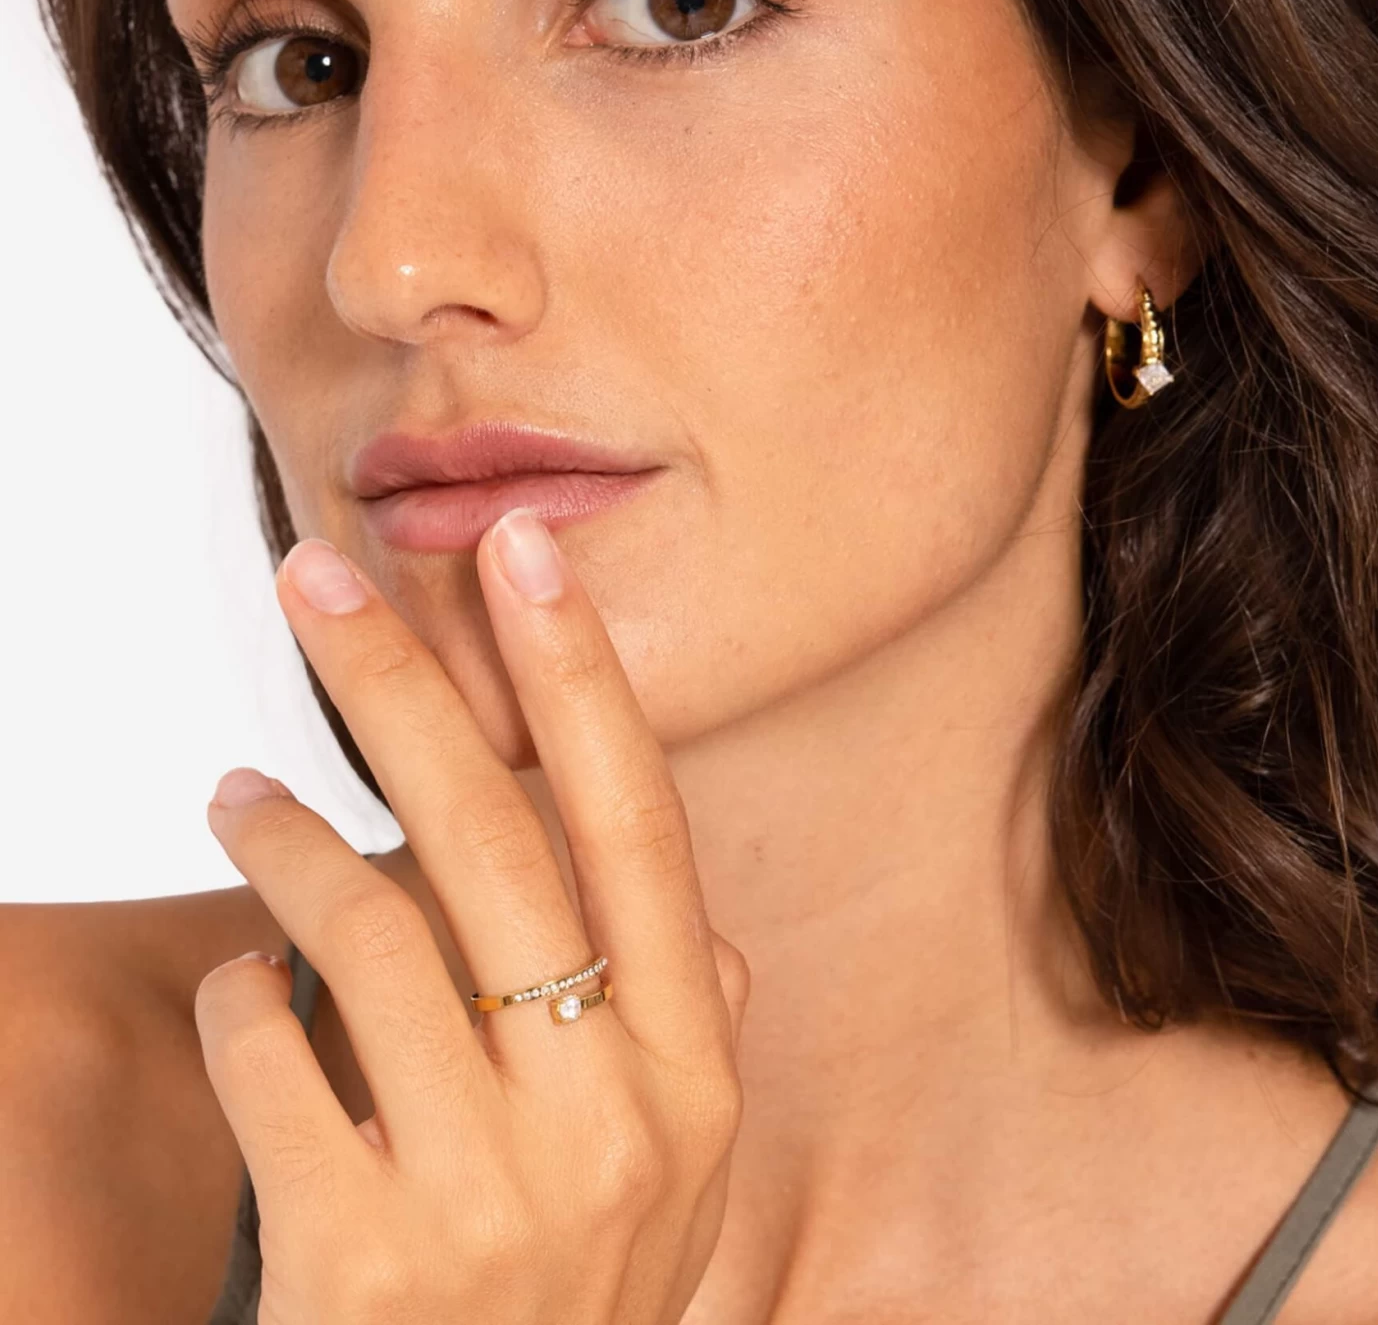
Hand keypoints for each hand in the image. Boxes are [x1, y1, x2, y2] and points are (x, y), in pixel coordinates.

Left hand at [195, 510, 749, 1323]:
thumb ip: (692, 1048)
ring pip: (363, 933)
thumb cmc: (564, 1310)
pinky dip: (235, 999)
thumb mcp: (672, 1190)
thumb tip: (722, 939)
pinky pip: (270, 1059)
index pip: (638, 829)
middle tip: (314, 580)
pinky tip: (235, 990)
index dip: (582, 678)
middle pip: (491, 841)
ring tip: (237, 796)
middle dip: (400, 684)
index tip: (523, 548)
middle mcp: (611, 1127)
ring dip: (281, 839)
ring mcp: (489, 1202)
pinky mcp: (361, 1266)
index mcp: (690, 1078)